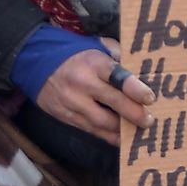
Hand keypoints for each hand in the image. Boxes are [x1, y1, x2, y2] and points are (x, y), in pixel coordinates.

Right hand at [33, 37, 154, 145]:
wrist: (36, 62)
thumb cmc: (75, 53)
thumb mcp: (96, 46)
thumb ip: (118, 55)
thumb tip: (140, 67)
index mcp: (94, 63)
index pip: (118, 77)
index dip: (136, 89)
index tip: (150, 98)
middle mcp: (83, 83)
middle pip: (113, 103)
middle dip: (134, 114)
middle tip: (150, 121)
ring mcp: (73, 102)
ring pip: (102, 122)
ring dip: (122, 130)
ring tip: (138, 132)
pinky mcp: (66, 116)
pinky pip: (91, 130)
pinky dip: (108, 136)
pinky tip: (121, 139)